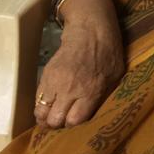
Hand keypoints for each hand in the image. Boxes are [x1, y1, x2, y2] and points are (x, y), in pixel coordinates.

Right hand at [34, 0, 124, 128]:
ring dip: (45, 117)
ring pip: (41, 112)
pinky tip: (48, 103)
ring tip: (51, 114)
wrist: (90, 29)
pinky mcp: (46, 75)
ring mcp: (56, 83)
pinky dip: (40, 105)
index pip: (75, 120)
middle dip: (58, 123)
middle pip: (55, 120)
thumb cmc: (109, 50)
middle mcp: (71, 90)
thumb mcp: (116, 73)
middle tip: (62, 118)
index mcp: (91, 91)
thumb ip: (104, 92)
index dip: (74, 123)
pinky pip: (37, 99)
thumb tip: (95, 108)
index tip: (75, 119)